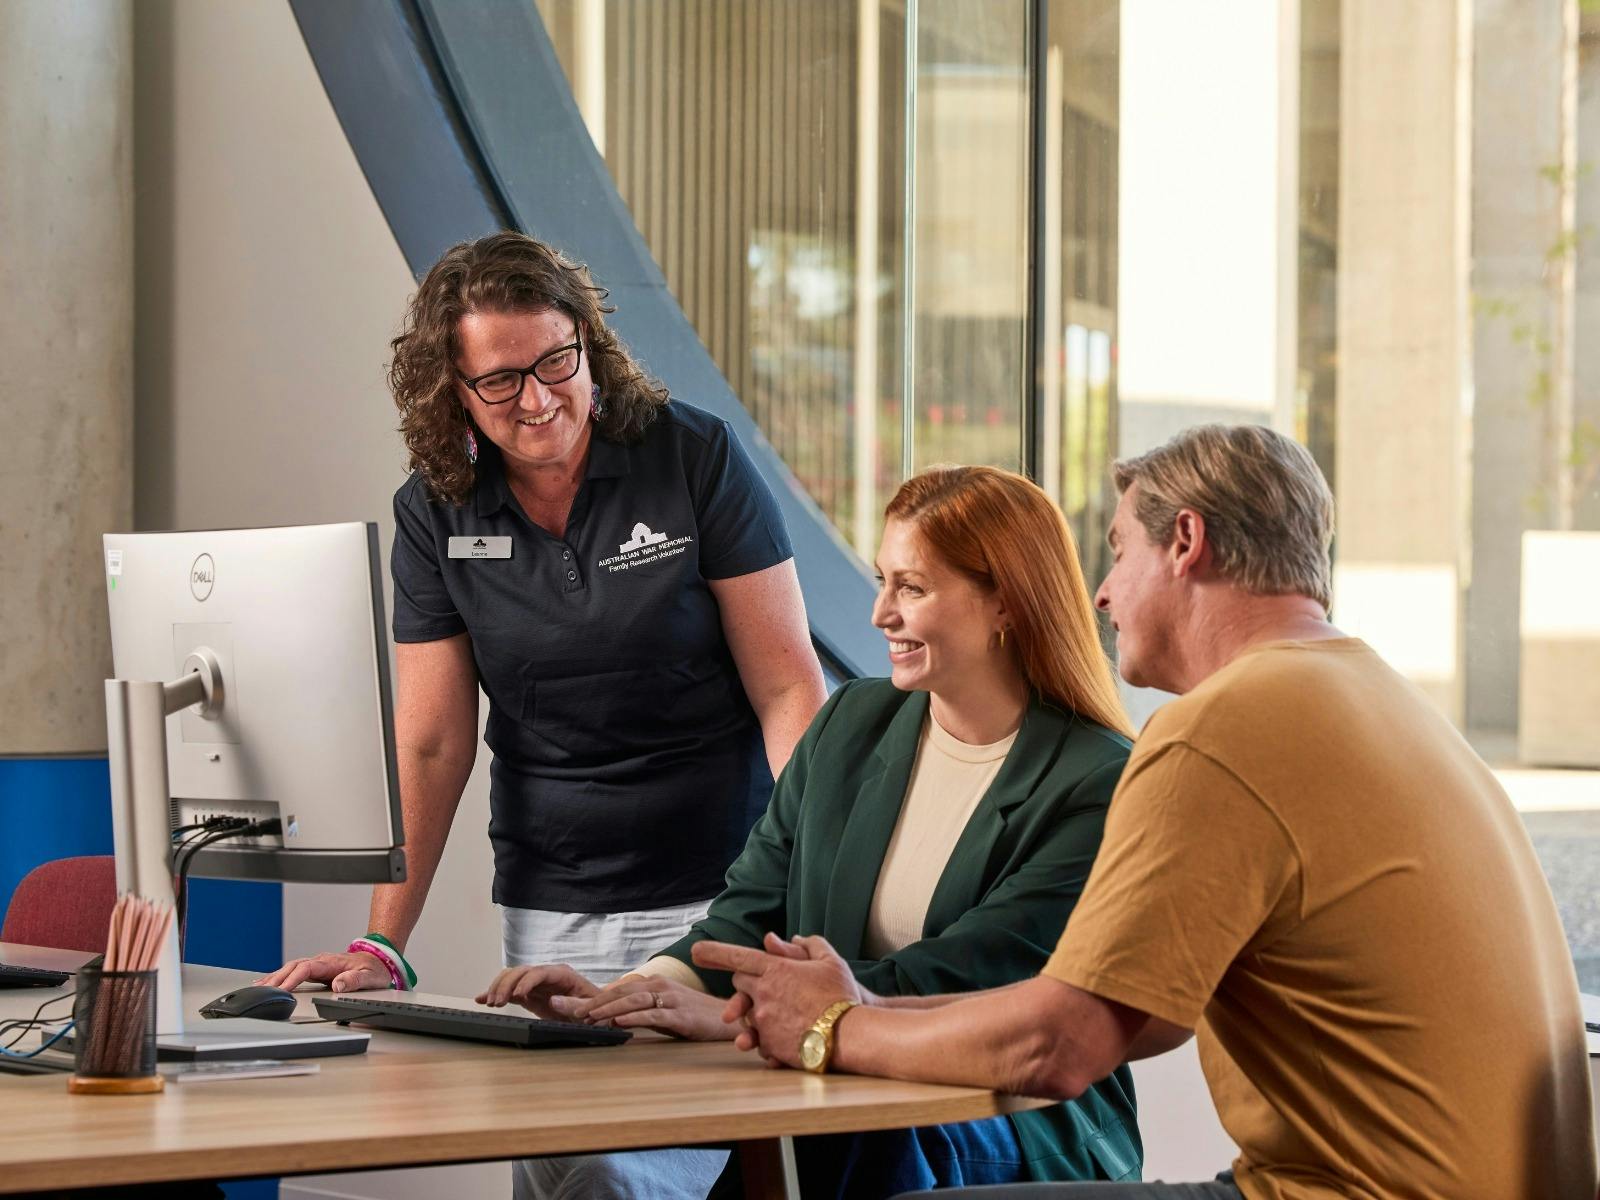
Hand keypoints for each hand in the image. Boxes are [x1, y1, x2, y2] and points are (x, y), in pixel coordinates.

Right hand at [257, 951, 390, 993]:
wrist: (379, 959)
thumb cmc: (374, 969)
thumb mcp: (370, 977)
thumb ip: (355, 980)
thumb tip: (339, 985)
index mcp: (332, 962)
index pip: (307, 968)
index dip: (294, 978)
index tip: (283, 990)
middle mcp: (322, 961)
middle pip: (294, 966)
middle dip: (278, 978)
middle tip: (264, 991)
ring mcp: (318, 964)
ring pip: (291, 967)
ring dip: (276, 977)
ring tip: (260, 987)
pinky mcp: (316, 969)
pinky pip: (294, 971)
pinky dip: (281, 976)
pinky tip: (270, 982)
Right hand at [476, 964, 598, 1019]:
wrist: (595, 1017)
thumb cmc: (596, 1010)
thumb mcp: (591, 1008)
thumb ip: (575, 1004)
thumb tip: (554, 999)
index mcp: (563, 975)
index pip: (540, 972)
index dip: (526, 981)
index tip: (517, 994)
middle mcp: (547, 976)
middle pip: (522, 972)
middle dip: (507, 984)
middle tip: (497, 1002)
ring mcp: (537, 985)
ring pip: (513, 977)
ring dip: (499, 987)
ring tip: (490, 1002)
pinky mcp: (530, 996)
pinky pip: (511, 991)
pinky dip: (496, 993)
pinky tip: (482, 999)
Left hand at [565, 976, 733, 1040]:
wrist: (728, 1020)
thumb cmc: (693, 1016)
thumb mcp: (662, 1011)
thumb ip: (639, 1011)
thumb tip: (610, 1019)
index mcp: (652, 984)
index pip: (614, 990)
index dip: (588, 998)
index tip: (563, 1006)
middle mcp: (658, 986)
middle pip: (617, 993)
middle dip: (587, 1001)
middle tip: (561, 1008)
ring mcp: (670, 999)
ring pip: (631, 1001)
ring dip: (606, 1009)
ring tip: (584, 1017)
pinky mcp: (680, 1015)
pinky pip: (652, 1015)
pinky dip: (633, 1018)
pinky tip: (617, 1023)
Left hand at [692, 932, 866, 1068]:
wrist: (850, 1035)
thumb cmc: (842, 995)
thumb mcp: (830, 961)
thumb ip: (809, 945)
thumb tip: (792, 938)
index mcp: (775, 970)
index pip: (737, 956)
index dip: (714, 952)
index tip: (696, 951)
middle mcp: (763, 994)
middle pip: (739, 985)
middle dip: (747, 985)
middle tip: (766, 988)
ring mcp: (764, 1021)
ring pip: (746, 1015)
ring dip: (755, 1013)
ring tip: (778, 1017)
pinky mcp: (769, 1045)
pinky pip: (759, 1039)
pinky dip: (767, 1037)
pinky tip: (787, 1036)